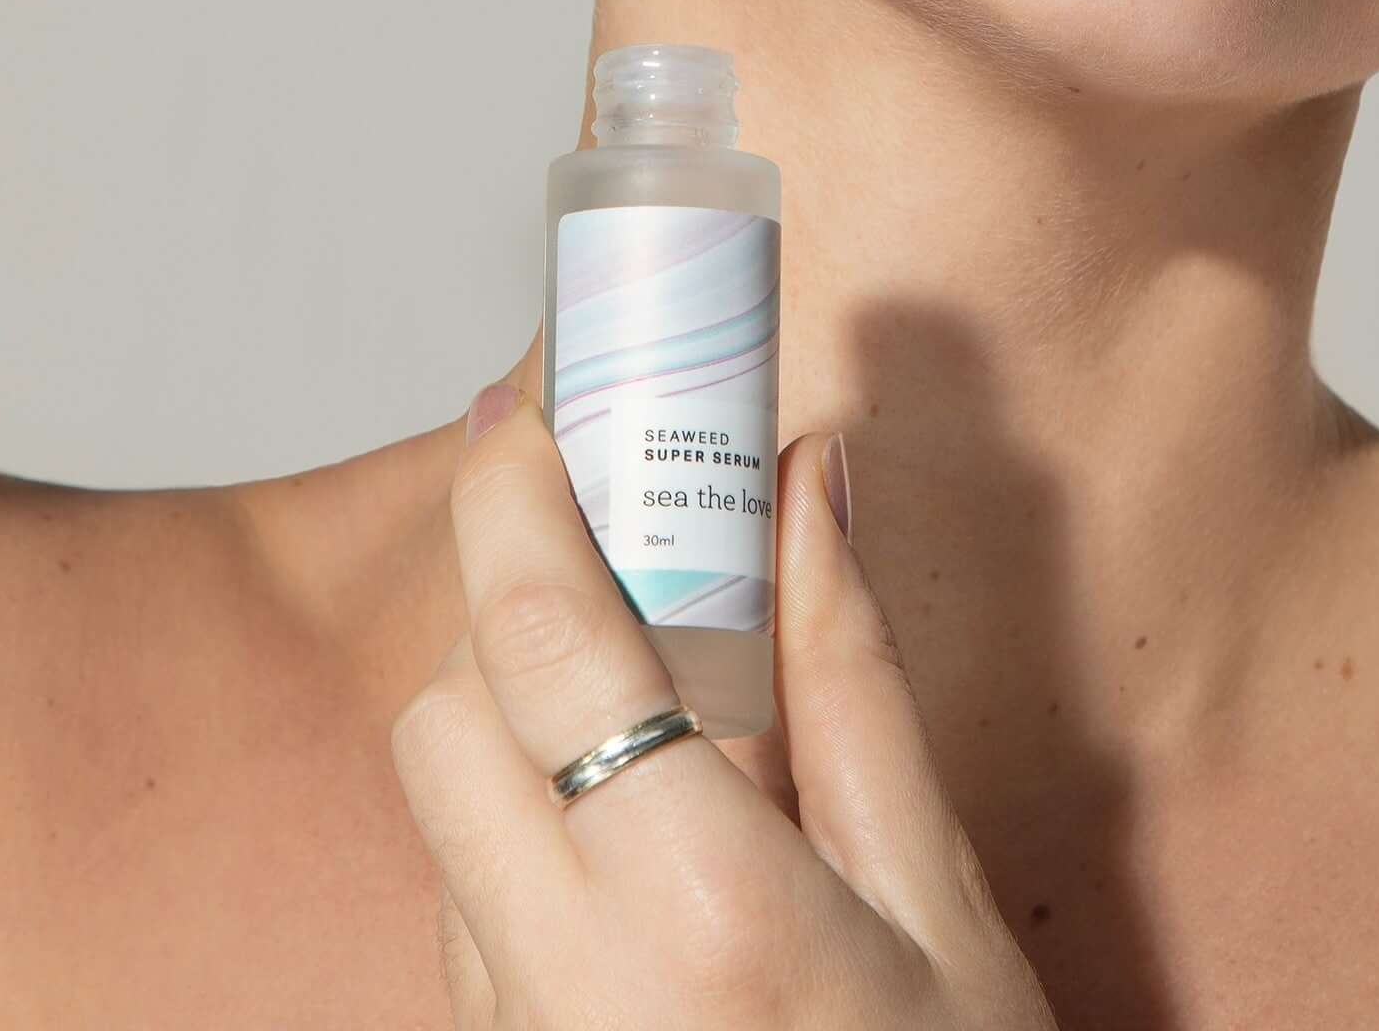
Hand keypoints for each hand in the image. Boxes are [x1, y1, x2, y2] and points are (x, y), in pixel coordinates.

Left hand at [391, 383, 1059, 1029]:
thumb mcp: (939, 899)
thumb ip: (851, 678)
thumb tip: (812, 479)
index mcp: (698, 905)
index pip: (545, 643)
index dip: (512, 497)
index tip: (524, 405)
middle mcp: (564, 980)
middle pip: (442, 714)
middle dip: (504, 605)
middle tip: (611, 544)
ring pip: (439, 816)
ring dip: (510, 715)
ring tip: (644, 688)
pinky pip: (463, 912)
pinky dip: (518, 827)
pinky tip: (636, 829)